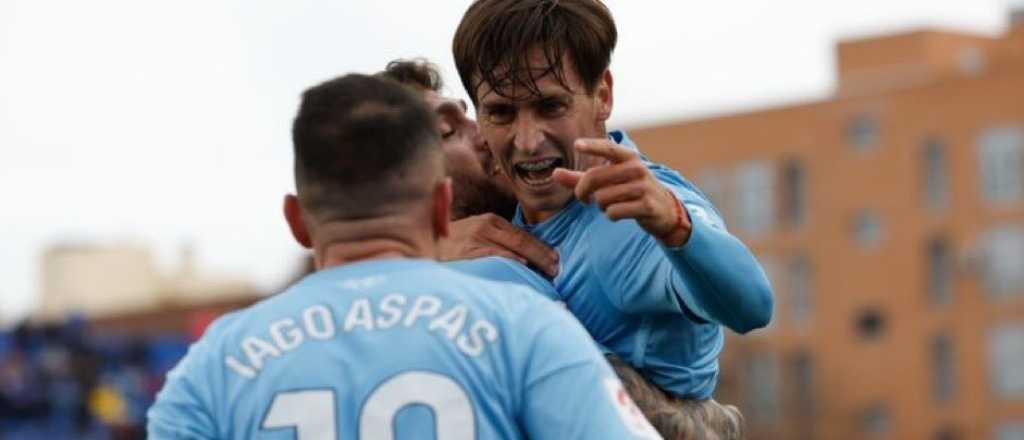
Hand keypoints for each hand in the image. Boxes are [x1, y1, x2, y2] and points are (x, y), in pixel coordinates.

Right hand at [439, 213, 559, 276]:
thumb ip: (498, 242)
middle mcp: (484, 226)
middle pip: (522, 240)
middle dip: (542, 256)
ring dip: (532, 262)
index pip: (523, 235)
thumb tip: (526, 258)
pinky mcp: (467, 251)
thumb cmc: (453, 248)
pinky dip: (510, 261)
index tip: (556, 260)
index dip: (542, 248)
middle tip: (557, 269)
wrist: (421, 247)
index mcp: (490, 221)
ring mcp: (475, 238)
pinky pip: (494, 256)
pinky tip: (523, 268)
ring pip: (512, 249)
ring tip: (547, 275)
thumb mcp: (476, 236)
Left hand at [553, 138, 690, 245]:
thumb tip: (554, 174)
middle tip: (584, 199)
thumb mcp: (609, 181)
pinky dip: (611, 215)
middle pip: (594, 178)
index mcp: (628, 157)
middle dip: (582, 192)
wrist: (664, 209)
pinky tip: (619, 213)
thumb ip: (580, 178)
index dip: (592, 146)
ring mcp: (643, 187)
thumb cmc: (629, 190)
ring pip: (602, 198)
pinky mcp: (647, 205)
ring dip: (601, 206)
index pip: (608, 148)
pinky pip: (614, 212)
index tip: (577, 145)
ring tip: (611, 204)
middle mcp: (637, 169)